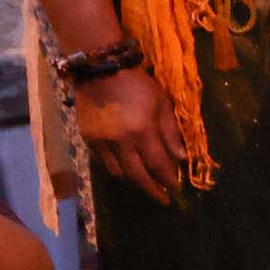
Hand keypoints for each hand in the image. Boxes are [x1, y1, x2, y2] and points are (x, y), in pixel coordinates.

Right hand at [74, 66, 189, 203]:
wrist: (99, 70)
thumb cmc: (137, 83)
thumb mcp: (161, 102)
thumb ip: (171, 132)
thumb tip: (182, 158)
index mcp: (142, 131)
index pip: (158, 164)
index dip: (169, 179)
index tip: (177, 189)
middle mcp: (120, 142)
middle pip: (138, 175)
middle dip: (153, 189)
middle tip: (163, 199)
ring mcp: (101, 142)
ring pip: (119, 172)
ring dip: (134, 179)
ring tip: (146, 182)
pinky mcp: (88, 139)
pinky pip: (104, 161)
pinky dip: (116, 166)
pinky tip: (126, 166)